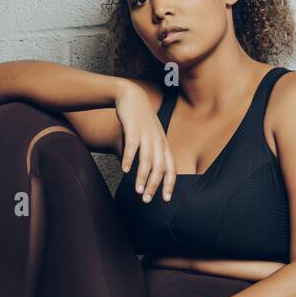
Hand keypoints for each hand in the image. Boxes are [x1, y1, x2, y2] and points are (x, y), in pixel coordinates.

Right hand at [114, 82, 176, 202]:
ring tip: (138, 191)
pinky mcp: (133, 128)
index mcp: (164, 146)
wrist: (132, 97)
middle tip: (147, 200)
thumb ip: (149, 157)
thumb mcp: (150, 140)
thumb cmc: (140, 123)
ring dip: (143, 177)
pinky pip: (132, 147)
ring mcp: (146, 135)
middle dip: (154, 186)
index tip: (165, 199)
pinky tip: (124, 170)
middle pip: (160, 168)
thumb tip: (144, 177)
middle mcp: (158, 141)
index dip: (169, 185)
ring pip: (147, 160)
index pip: (171, 169)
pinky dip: (128, 159)